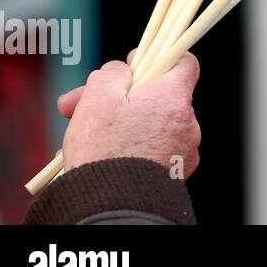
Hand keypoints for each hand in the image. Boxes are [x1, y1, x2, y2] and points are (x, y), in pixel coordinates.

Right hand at [57, 51, 201, 177]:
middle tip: (78, 106)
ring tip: (81, 140)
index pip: (184, 63)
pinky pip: (153, 150)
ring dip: (121, 124)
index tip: (133, 65)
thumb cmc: (104, 151)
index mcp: (174, 98)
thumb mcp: (98, 99)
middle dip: (120, 97)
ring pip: (151, 125)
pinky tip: (99, 157)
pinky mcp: (175, 174)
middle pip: (158, 96)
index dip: (157, 58)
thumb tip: (124, 70)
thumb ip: (113, 73)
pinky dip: (131, 148)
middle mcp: (188, 123)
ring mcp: (184, 151)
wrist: (112, 207)